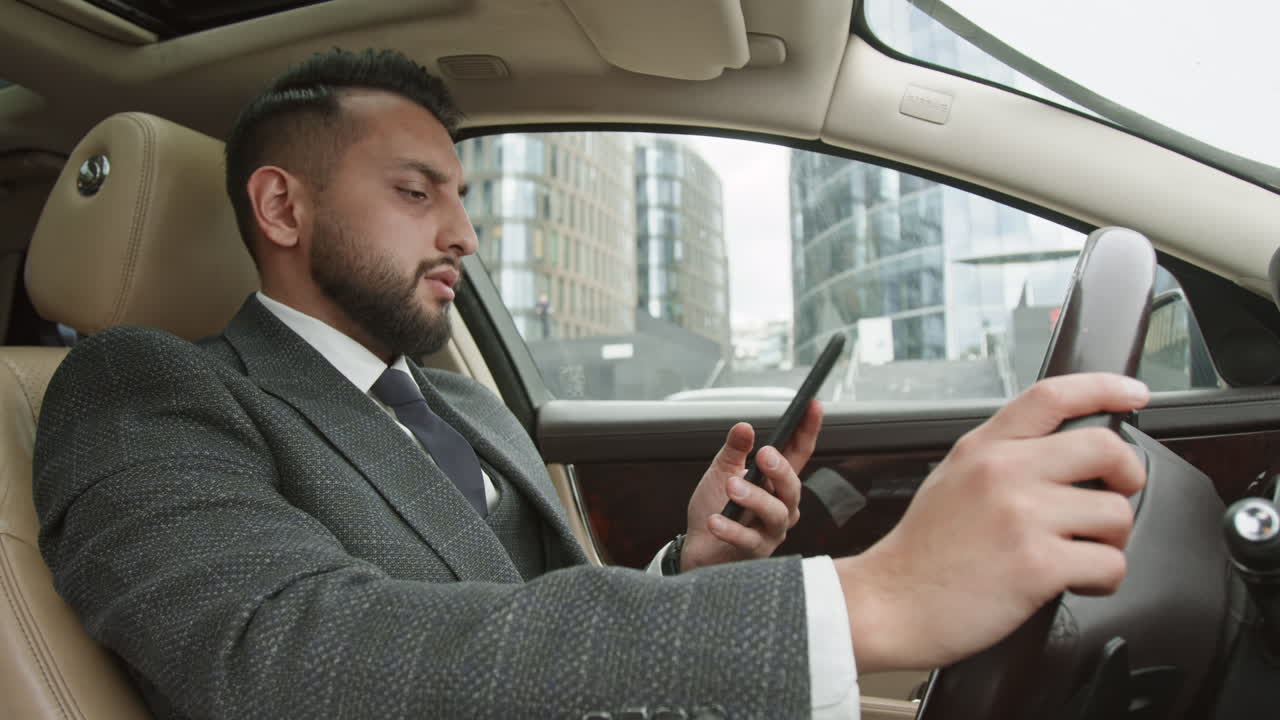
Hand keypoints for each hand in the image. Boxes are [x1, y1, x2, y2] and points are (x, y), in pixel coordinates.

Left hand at [680, 400, 823, 571]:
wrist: (698, 550)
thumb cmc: (714, 510)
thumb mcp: (721, 473)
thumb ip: (734, 451)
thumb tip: (744, 427)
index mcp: (775, 482)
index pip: (798, 453)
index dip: (807, 429)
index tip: (812, 406)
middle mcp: (781, 506)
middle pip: (792, 486)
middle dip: (780, 469)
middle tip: (764, 455)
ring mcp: (772, 531)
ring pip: (776, 513)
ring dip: (754, 498)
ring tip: (732, 487)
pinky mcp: (756, 552)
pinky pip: (749, 540)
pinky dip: (731, 529)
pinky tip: (716, 521)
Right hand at [836, 373, 1149, 672]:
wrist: (889, 603)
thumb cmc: (922, 552)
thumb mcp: (952, 479)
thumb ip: (1002, 458)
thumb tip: (1061, 455)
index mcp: (984, 449)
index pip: (1053, 396)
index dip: (1104, 387)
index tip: (1133, 393)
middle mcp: (1003, 473)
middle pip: (1106, 448)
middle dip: (1127, 477)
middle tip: (1113, 497)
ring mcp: (1021, 516)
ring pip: (1116, 513)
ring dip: (1111, 541)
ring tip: (1078, 553)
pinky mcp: (1037, 564)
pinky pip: (1110, 564)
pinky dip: (1103, 580)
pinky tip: (1075, 582)